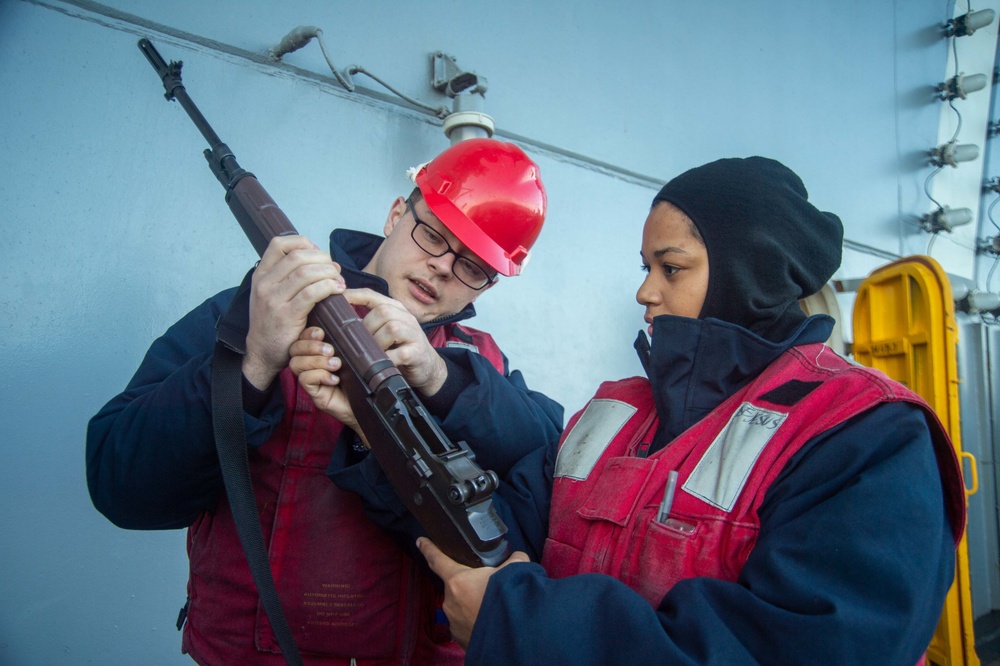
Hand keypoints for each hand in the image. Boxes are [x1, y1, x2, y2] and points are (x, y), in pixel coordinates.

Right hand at [243, 236, 344, 389]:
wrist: (262, 352)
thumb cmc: (273, 321)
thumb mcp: (271, 293)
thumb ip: (288, 276)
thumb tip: (321, 259)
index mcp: (261, 275)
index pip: (279, 243)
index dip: (303, 242)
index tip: (318, 254)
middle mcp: (265, 284)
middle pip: (298, 256)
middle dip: (322, 259)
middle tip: (335, 269)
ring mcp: (274, 300)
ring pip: (306, 273)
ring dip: (329, 273)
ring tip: (339, 281)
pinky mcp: (287, 315)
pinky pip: (311, 293)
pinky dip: (329, 287)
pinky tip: (338, 290)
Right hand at [288, 327, 362, 435]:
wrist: (370, 401)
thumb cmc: (363, 377)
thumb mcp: (356, 355)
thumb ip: (348, 341)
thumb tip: (352, 322)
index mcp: (319, 352)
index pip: (301, 337)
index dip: (308, 333)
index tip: (321, 333)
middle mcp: (311, 364)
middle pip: (294, 348)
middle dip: (311, 346)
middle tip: (331, 350)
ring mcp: (311, 379)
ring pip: (296, 363)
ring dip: (316, 361)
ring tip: (336, 365)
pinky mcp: (314, 393)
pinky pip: (304, 379)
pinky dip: (320, 375)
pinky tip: (335, 379)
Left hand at [346, 288, 448, 395]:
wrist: (428, 367)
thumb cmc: (400, 348)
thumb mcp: (386, 331)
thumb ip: (370, 323)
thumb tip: (341, 321)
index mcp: (395, 310)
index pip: (372, 295)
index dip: (355, 295)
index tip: (339, 298)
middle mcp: (406, 318)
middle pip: (383, 311)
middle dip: (368, 326)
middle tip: (362, 342)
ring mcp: (414, 335)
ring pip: (392, 328)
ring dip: (377, 342)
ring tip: (374, 353)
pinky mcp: (417, 353)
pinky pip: (400, 353)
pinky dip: (388, 359)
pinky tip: (383, 363)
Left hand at [417, 537, 529, 648]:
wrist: (509, 639)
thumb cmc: (505, 602)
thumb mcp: (514, 572)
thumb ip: (514, 560)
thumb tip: (518, 557)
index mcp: (457, 581)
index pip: (437, 560)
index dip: (428, 549)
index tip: (420, 542)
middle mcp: (450, 600)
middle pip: (456, 585)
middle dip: (467, 584)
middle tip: (485, 585)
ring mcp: (453, 621)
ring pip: (460, 605)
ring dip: (471, 603)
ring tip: (490, 606)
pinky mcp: (459, 637)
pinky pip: (464, 622)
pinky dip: (473, 619)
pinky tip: (488, 620)